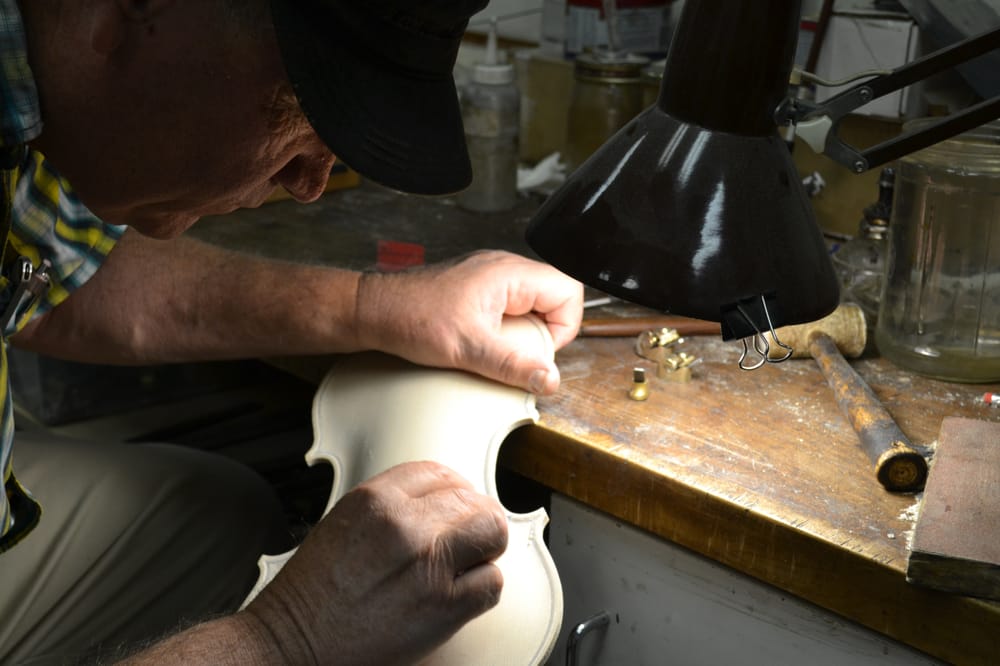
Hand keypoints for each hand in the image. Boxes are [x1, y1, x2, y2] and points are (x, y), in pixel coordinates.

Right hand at [245, 461, 507, 664]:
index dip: (454, 489)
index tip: (456, 503)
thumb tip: (435, 501)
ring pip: (493, 532)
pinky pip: (492, 583)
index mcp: (375, 500)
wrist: (293, 644)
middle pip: (473, 500)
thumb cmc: (312, 594)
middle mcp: (405, 525)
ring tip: (468, 563)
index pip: (440, 472)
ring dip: (486, 548)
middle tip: (466, 538)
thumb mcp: (343, 523)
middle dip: (474, 519)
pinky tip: (462, 594)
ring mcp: (428, 564)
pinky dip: (483, 589)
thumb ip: (390, 506)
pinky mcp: (445, 606)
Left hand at [355, 251, 582, 393]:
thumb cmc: (412, 317)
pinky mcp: (477, 289)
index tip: (539, 351)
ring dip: (523, 332)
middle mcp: (503, 268)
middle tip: (516, 353)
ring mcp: (490, 277)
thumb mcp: (468, 348)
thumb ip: (513, 364)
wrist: (374, 311)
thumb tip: (549, 379)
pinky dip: (505, 329)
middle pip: (553, 297)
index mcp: (509, 273)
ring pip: (532, 304)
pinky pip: (510, 307)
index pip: (568, 291)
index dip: (563, 326)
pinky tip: (483, 343)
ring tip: (498, 349)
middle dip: (543, 332)